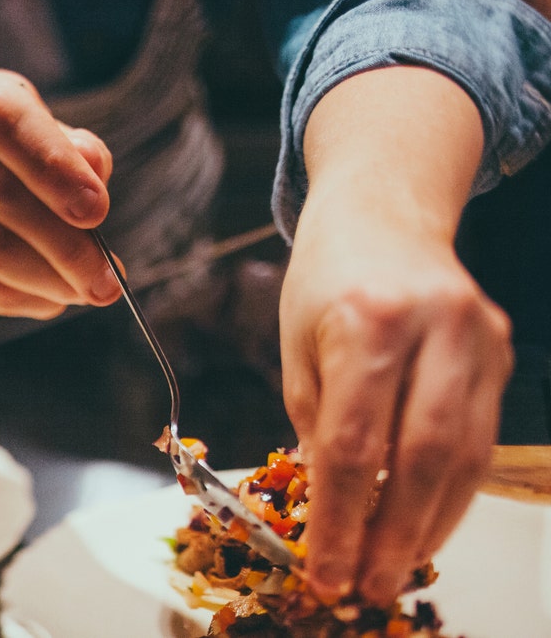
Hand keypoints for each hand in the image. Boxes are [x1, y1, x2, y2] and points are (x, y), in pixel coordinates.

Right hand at [0, 69, 121, 324]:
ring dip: (54, 281)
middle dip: (69, 246)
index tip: (97, 210)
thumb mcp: (49, 144)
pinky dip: (30, 299)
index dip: (52, 163)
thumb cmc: (12, 171)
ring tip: (89, 291)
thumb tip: (94, 169)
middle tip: (110, 280)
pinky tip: (51, 297)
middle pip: (4, 196)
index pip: (3, 118)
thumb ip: (77, 152)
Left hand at [280, 194, 512, 605]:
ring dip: (430, 523)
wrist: (384, 212)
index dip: (340, 518)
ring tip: (395, 566)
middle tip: (367, 582)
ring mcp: (478, 337)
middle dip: (392, 533)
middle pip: (421, 457)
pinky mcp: (500, 349)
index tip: (325, 567)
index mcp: (367, 320)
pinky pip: (481, 437)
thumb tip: (330, 505)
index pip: (354, 444)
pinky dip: (453, 489)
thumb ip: (315, 425)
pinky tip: (426, 521)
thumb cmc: (325, 280)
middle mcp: (434, 327)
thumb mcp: (295, 347)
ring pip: (465, 455)